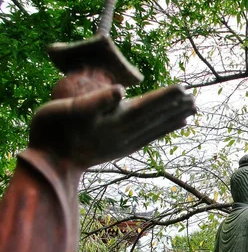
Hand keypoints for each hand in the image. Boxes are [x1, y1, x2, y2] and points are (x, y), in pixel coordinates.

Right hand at [29, 84, 195, 167]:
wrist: (49, 164)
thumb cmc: (53, 131)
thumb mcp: (67, 110)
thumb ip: (96, 101)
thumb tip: (120, 91)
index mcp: (115, 120)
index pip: (146, 105)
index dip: (165, 96)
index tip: (184, 88)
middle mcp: (125, 132)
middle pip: (156, 116)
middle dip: (176, 106)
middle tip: (195, 98)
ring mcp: (125, 142)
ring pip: (156, 127)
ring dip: (175, 117)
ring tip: (193, 109)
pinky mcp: (121, 148)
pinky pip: (150, 136)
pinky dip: (165, 129)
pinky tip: (176, 124)